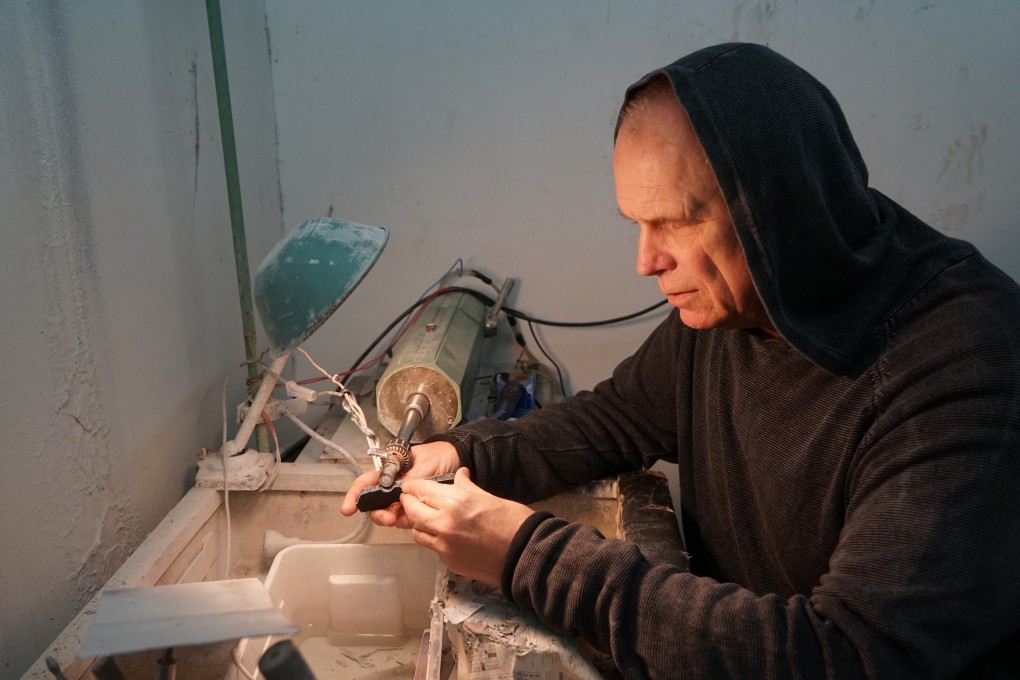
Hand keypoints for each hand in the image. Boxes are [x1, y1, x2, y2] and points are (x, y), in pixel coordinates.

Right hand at [340, 440, 460, 525]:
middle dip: (377, 513)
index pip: (366, 481)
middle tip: (389, 520)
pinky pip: (404, 517)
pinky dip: (406, 521)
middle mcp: (392, 483)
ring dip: (391, 519)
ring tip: (401, 520)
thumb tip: (393, 490)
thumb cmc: (440, 456)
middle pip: (374, 502)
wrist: (459, 460)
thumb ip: (408, 479)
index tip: (349, 509)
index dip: (355, 495)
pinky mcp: (414, 506)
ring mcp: (402, 496)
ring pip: (388, 512)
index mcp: (390, 468)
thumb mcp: (424, 465)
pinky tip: (413, 520)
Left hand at [400, 467, 533, 585]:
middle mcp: (444, 524)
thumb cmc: (513, 522)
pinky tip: (448, 535)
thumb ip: (466, 487)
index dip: (413, 487)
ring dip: (419, 523)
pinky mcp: (449, 562)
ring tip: (429, 518)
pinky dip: (434, 539)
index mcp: (455, 502)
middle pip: (412, 511)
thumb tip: (460, 474)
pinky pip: (432, 547)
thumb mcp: (489, 496)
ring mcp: (445, 546)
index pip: (420, 490)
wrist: (526, 555)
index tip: (411, 486)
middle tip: (413, 499)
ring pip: (417, 532)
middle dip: (410, 503)